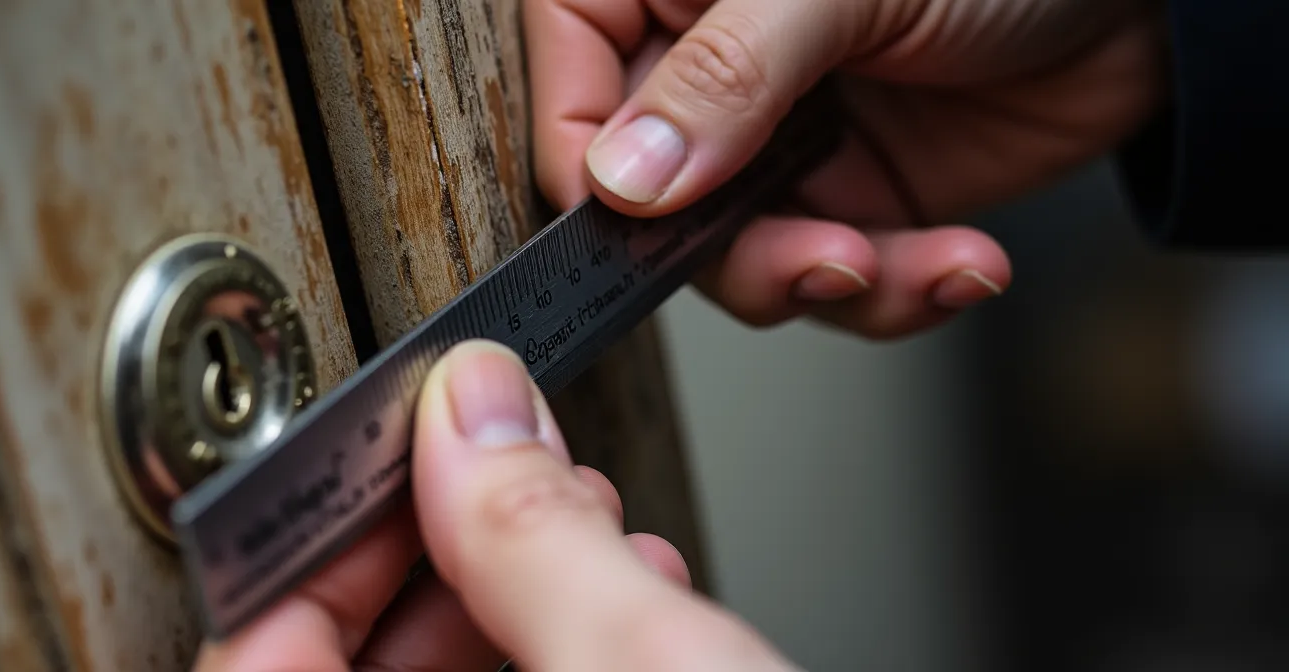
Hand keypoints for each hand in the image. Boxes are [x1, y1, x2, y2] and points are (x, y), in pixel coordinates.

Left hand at [194, 340, 797, 671]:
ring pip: (438, 665)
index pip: (258, 659)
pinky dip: (561, 622)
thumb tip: (475, 406)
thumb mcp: (653, 667)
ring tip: (578, 507)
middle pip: (348, 651)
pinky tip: (629, 574)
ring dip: (511, 574)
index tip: (372, 457)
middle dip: (434, 543)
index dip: (311, 543)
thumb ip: (539, 539)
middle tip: (487, 462)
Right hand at [524, 0, 1166, 337]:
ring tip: (893, 264)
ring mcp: (777, 143)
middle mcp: (712, 69)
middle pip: (647, 198)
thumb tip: (623, 177)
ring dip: (818, 282)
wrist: (1148, 1)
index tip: (636, 217)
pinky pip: (829, 281)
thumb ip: (730, 74)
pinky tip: (962, 264)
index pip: (568, 75)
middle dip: (735, 252)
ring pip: (735, 259)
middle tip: (815, 258)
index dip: (585, 159)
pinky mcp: (848, 201)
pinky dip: (892, 294)